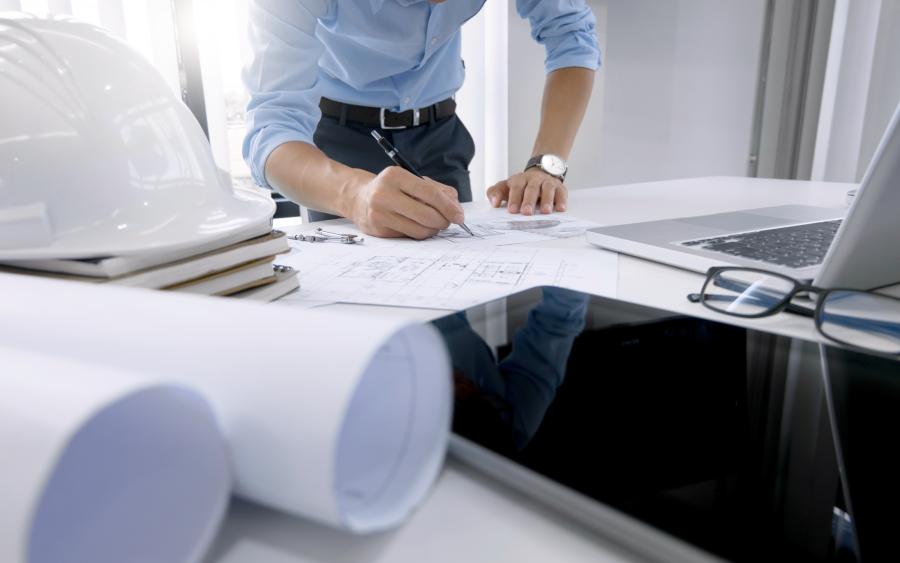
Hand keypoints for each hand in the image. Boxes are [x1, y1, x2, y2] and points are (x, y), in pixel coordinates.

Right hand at [348, 166, 464, 239]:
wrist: (358, 198)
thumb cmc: (393, 188)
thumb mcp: (412, 180)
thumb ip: (438, 190)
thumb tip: (456, 210)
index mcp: (395, 176)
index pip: (430, 193)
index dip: (448, 207)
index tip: (459, 216)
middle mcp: (384, 194)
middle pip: (426, 215)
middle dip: (443, 221)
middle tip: (448, 222)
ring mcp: (379, 214)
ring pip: (419, 230)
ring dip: (433, 230)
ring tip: (433, 224)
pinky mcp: (378, 230)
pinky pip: (409, 236)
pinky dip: (420, 233)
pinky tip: (418, 226)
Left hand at [486, 168, 566, 214]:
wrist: (541, 172)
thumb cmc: (521, 185)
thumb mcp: (506, 186)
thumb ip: (495, 192)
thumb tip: (494, 202)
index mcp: (519, 180)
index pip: (516, 188)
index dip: (514, 198)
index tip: (512, 210)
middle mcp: (534, 180)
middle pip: (531, 189)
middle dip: (529, 201)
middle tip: (526, 212)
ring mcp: (547, 183)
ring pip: (547, 189)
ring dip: (547, 200)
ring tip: (545, 211)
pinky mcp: (559, 187)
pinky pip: (561, 193)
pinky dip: (562, 200)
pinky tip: (561, 209)